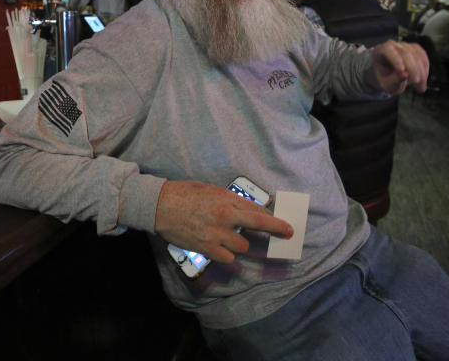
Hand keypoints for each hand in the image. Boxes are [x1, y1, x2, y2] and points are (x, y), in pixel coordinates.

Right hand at [154, 180, 293, 264]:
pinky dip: (226, 254)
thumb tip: (247, 211)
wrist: (161, 205)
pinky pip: (226, 258)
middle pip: (255, 229)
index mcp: (227, 200)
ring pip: (241, 247)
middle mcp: (225, 218)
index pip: (257, 212)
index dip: (275, 222)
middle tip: (280, 233)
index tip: (287, 228)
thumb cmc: (186, 193)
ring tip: (227, 237)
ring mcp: (216, 235)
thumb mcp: (212, 190)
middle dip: (268, 231)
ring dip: (238, 244)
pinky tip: (219, 248)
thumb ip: (230, 201)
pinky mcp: (206, 248)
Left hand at [371, 39, 428, 93]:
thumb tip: (405, 74)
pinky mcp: (415, 49)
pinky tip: (423, 80)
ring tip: (420, 87)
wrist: (390, 77)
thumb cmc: (385, 80)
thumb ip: (394, 80)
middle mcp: (392, 46)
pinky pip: (423, 57)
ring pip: (417, 55)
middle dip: (413, 68)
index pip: (388, 49)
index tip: (402, 71)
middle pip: (405, 52)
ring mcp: (404, 46)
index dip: (396, 59)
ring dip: (421, 72)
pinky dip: (425, 70)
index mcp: (380, 51)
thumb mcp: (387, 84)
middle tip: (416, 82)